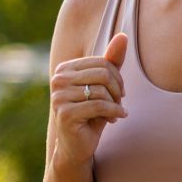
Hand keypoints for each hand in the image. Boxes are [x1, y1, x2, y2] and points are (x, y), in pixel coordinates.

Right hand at [50, 32, 128, 164]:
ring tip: (115, 113)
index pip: (102, 62)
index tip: (120, 92)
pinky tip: (116, 119)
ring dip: (116, 103)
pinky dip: (114, 112)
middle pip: (103, 74)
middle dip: (118, 90)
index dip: (118, 77)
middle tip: (120, 102)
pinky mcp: (65, 113)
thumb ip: (112, 61)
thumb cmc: (91, 114)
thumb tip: (123, 36)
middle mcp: (58, 79)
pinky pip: (99, 106)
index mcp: (65, 69)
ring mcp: (58, 96)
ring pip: (102, 91)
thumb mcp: (103, 86)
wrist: (76, 146)